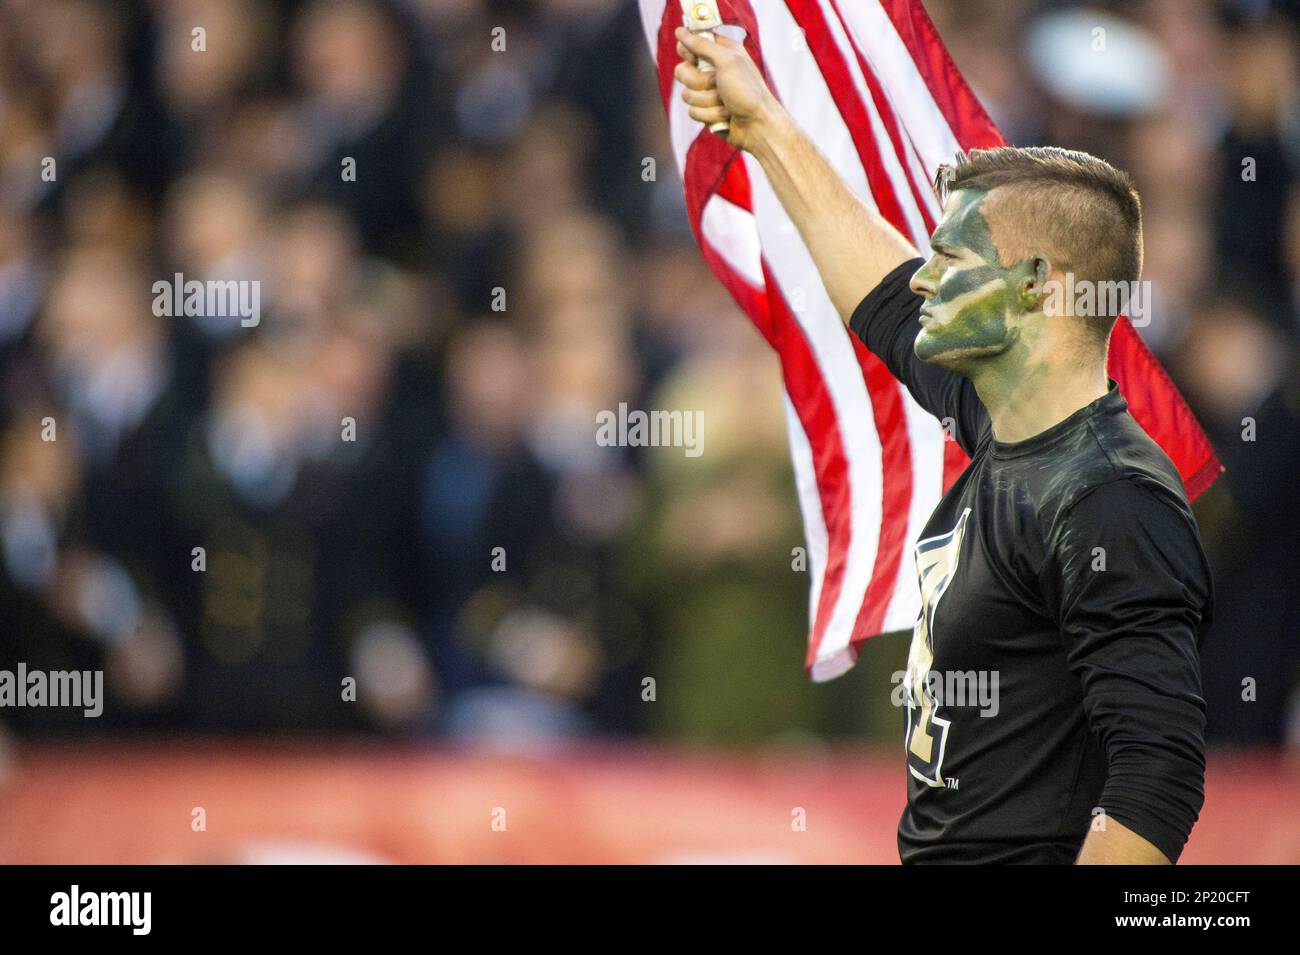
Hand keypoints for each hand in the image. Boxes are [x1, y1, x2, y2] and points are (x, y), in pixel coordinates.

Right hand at [674, 26, 782, 152]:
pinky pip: (692, 112)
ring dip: (707, 102)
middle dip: (699, 83)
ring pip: (686, 95)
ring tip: (727, 103)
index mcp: (720, 52)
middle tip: (717, 84)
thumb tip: (680, 31)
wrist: (758, 126)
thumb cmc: (748, 92)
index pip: (689, 45)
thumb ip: (702, 45)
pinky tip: (726, 116)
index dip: (689, 54)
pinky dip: (710, 115)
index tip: (696, 60)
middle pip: (682, 72)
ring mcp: (708, 92)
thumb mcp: (727, 61)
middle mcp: (713, 70)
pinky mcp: (706, 111)